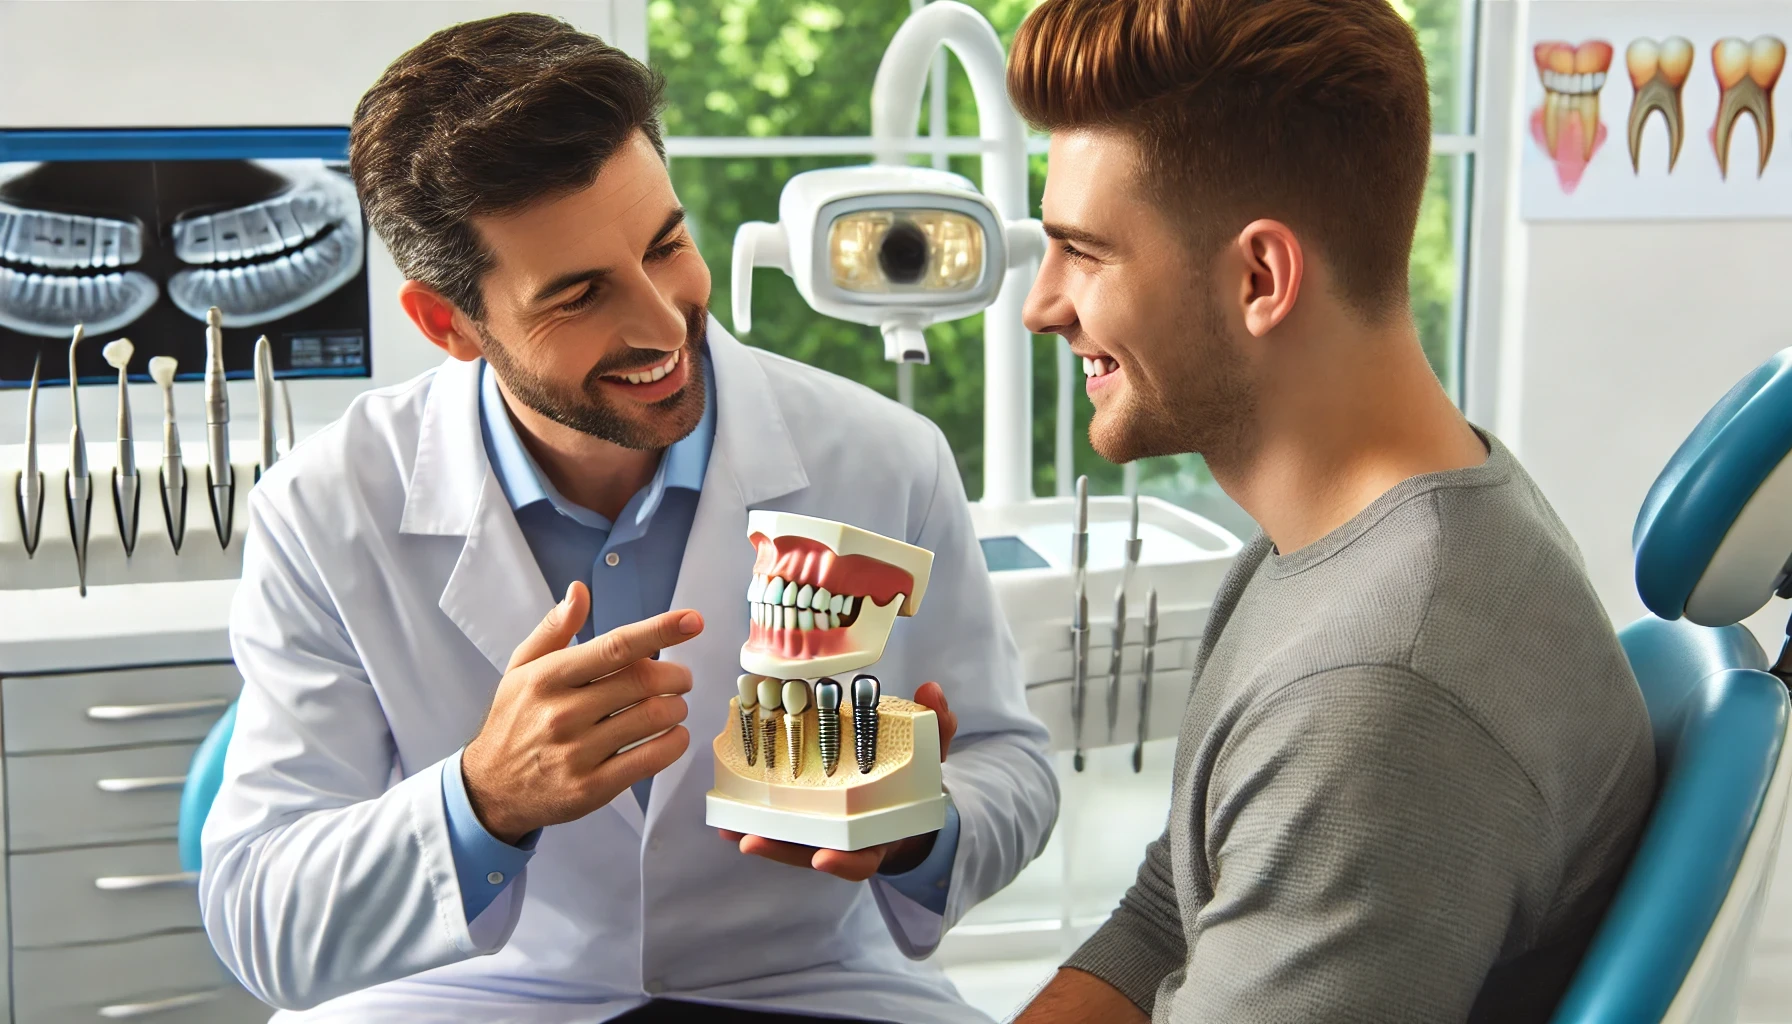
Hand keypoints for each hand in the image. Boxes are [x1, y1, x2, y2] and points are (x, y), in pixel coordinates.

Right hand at [462, 582, 703, 843]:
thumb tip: (578, 591)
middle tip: (680, 678)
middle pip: (643, 682)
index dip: (659, 630)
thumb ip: (554, 629)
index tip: (692, 620)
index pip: (614, 646)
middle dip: (676, 675)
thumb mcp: (521, 669)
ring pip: (653, 718)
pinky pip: (651, 760)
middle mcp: (562, 713)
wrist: (491, 789)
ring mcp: (577, 753)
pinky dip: (674, 742)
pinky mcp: (592, 788)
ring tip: (672, 706)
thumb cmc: (514, 722)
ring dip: (677, 707)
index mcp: (548, 677)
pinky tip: (671, 735)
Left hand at [720, 681, 957, 879]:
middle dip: (783, 849)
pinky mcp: (804, 819)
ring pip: (790, 841)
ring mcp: (824, 833)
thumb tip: (932, 691)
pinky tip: (727, 813)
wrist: (903, 800)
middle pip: (813, 853)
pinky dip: (754, 819)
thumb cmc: (913, 781)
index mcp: (881, 835)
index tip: (823, 858)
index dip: (844, 861)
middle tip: (753, 841)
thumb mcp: (933, 757)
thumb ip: (937, 728)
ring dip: (759, 834)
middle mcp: (848, 841)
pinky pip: (779, 823)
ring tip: (731, 826)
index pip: (863, 858)